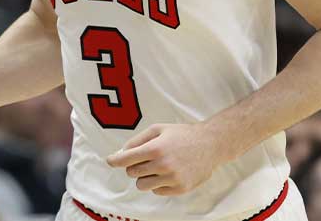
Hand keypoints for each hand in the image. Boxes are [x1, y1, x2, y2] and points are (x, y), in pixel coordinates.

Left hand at [106, 122, 238, 195]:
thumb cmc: (182, 134)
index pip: (127, 159)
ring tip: (155, 167)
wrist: (210, 145)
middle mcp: (163, 165)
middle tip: (144, 159)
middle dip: (133, 166)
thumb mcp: (158, 129)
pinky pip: (157, 191)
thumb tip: (120, 153)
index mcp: (156, 148)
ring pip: (142, 185)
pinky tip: (167, 173)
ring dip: (144, 177)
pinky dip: (157, 184)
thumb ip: (137, 140)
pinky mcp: (180, 189)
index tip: (110, 160)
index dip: (114, 160)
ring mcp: (172, 179)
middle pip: (132, 173)